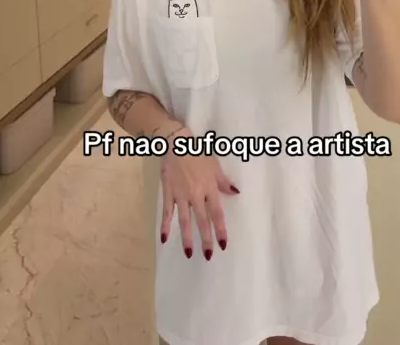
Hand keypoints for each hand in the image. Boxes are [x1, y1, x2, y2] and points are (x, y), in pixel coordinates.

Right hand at [160, 128, 238, 260]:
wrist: (176, 143)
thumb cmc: (198, 153)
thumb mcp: (214, 165)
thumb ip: (224, 182)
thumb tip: (235, 193)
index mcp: (209, 188)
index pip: (217, 213)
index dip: (220, 229)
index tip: (223, 244)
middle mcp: (196, 195)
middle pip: (202, 221)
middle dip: (206, 239)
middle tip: (208, 256)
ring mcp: (181, 196)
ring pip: (185, 220)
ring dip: (187, 238)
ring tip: (189, 253)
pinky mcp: (168, 194)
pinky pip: (167, 213)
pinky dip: (165, 226)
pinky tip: (164, 240)